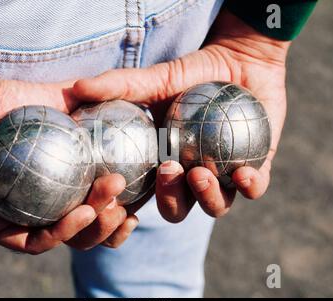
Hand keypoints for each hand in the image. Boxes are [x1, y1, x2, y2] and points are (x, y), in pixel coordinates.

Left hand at [0, 77, 136, 252]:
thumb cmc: (3, 101)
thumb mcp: (56, 97)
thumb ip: (88, 104)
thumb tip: (125, 102)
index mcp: (58, 185)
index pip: (96, 207)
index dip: (120, 212)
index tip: (136, 201)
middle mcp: (41, 205)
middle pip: (84, 230)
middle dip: (111, 224)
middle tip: (124, 207)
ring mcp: (18, 218)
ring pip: (62, 239)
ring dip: (92, 230)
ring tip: (108, 209)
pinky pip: (28, 242)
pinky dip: (58, 233)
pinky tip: (81, 213)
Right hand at [72, 9, 289, 219]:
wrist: (239, 59)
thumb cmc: (193, 72)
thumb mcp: (155, 78)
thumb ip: (119, 84)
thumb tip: (76, 88)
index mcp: (164, 166)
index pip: (143, 196)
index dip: (130, 207)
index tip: (119, 190)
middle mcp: (191, 177)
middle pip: (178, 209)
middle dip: (172, 201)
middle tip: (168, 170)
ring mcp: (224, 176)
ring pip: (216, 206)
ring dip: (208, 198)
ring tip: (200, 173)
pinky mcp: (256, 169)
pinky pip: (254, 189)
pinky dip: (250, 186)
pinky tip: (242, 173)